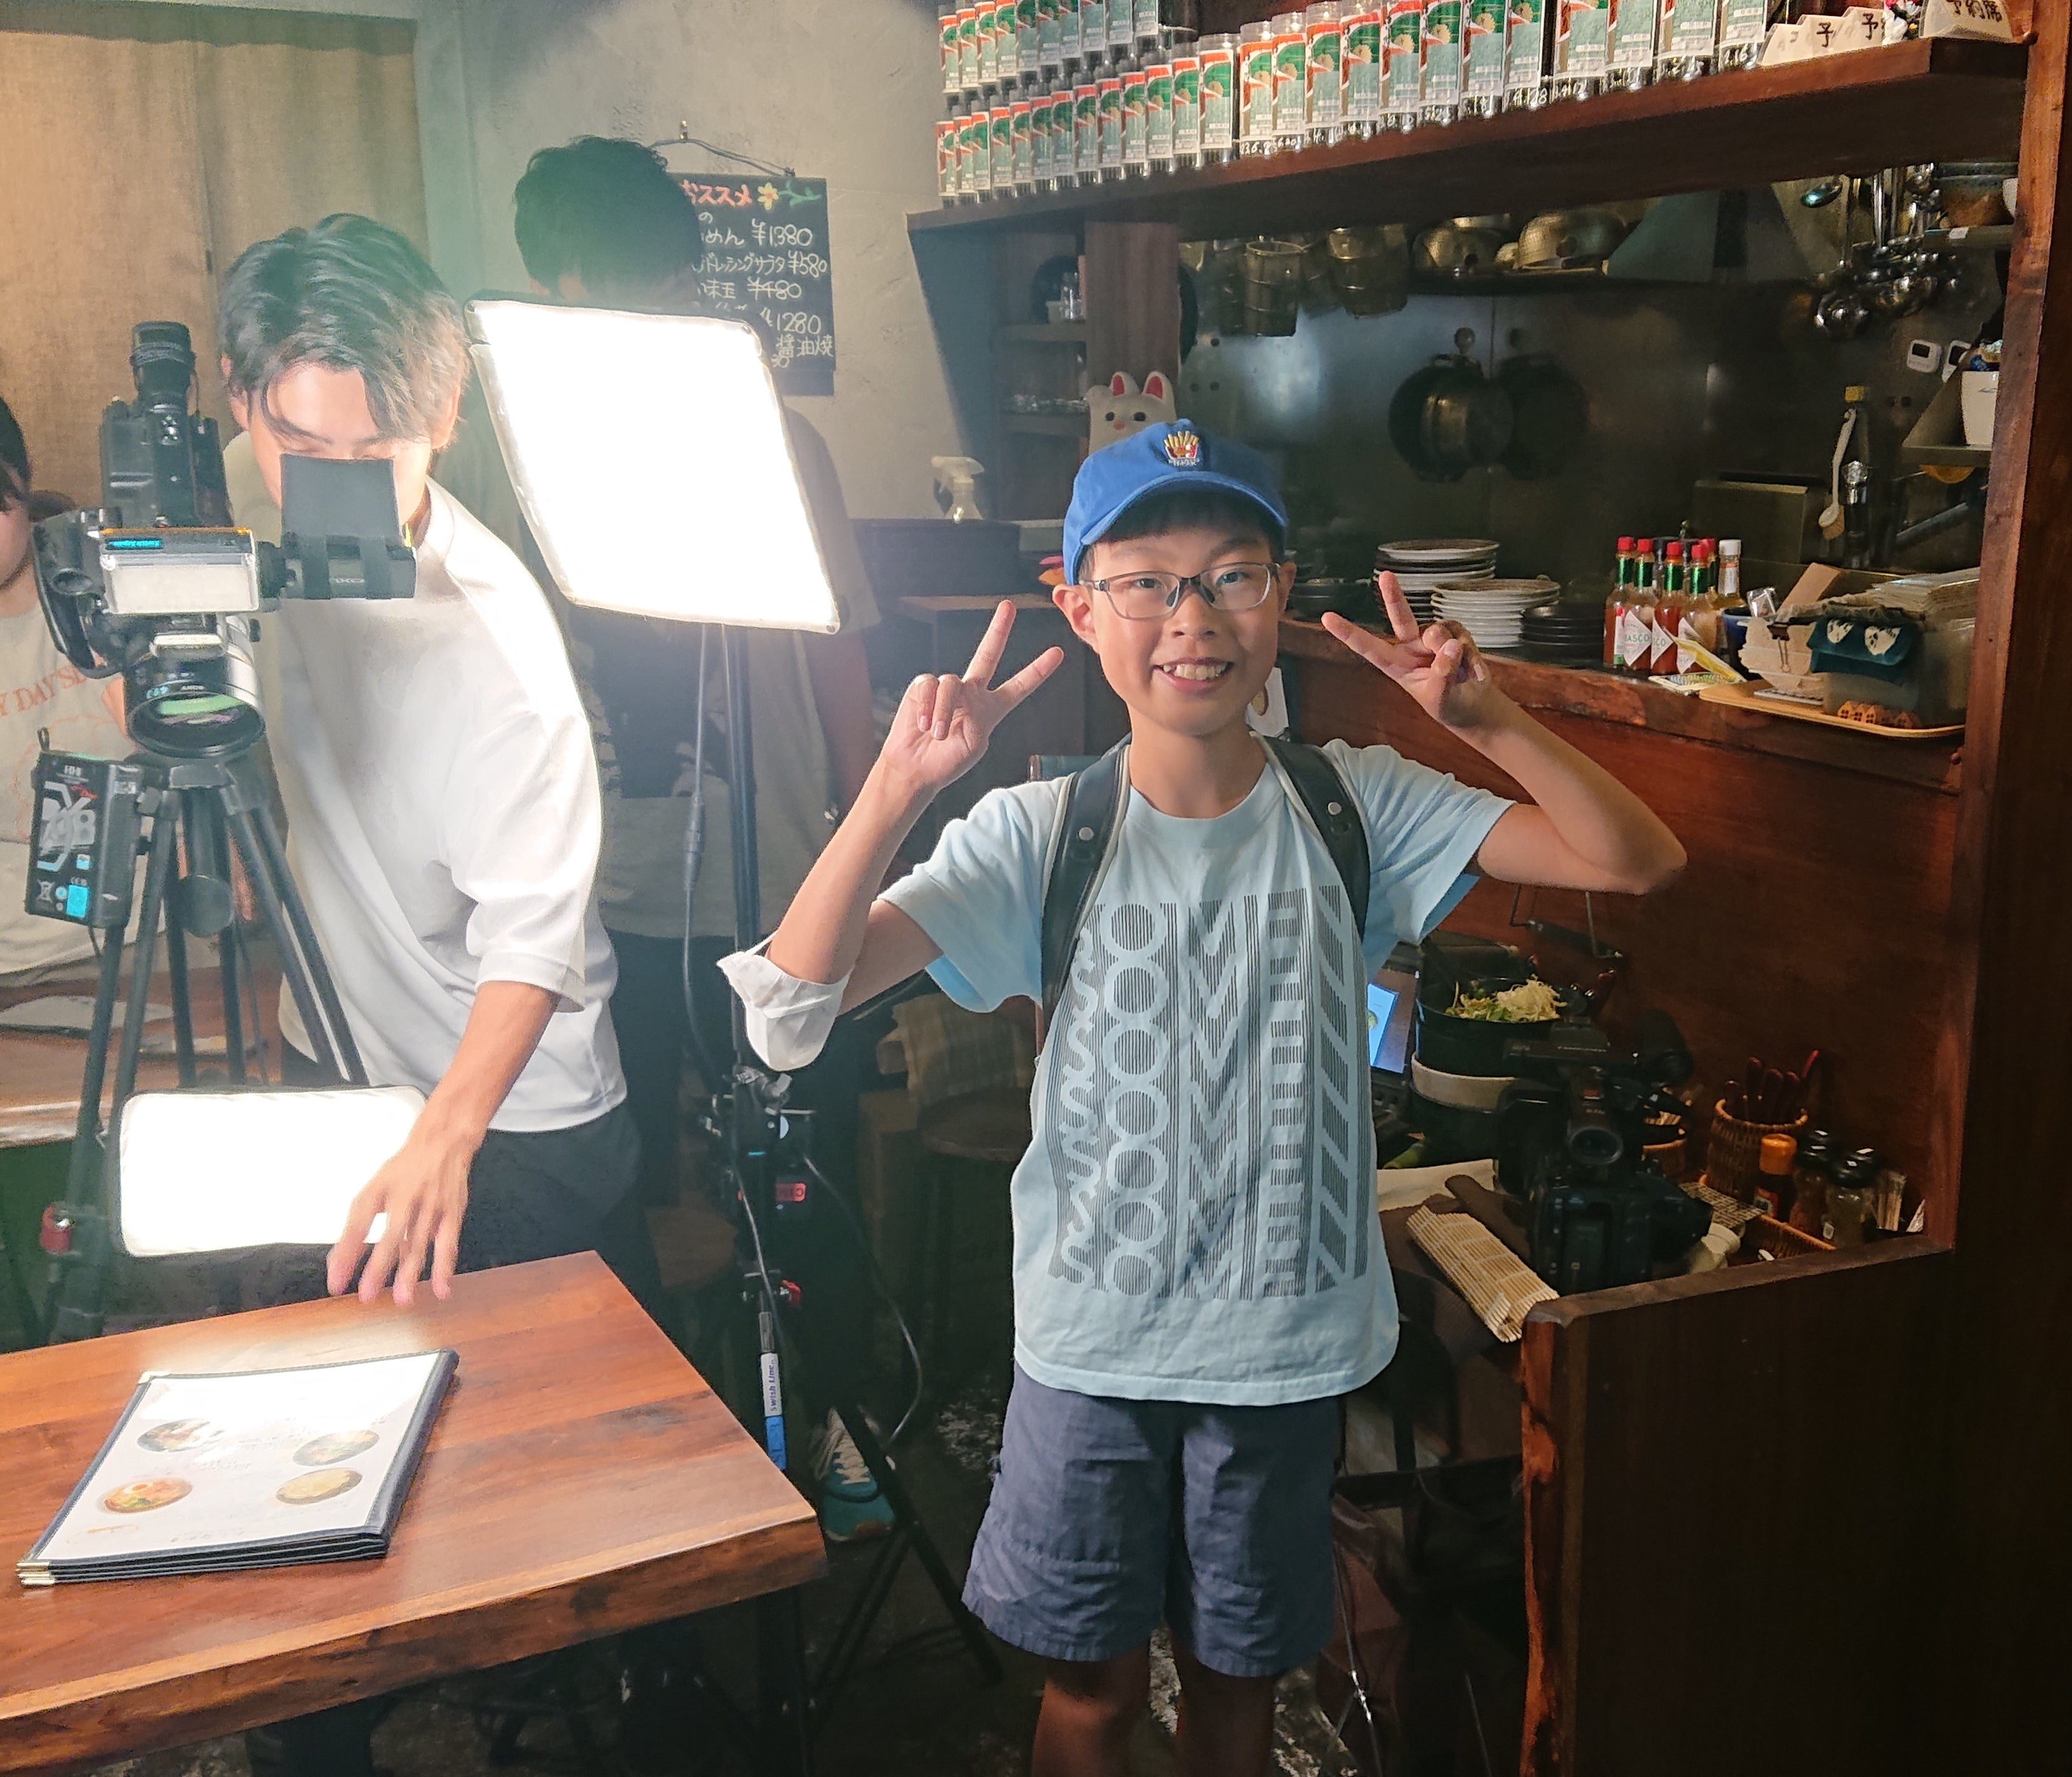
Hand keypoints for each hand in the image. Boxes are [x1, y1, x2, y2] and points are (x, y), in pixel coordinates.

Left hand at [326, 1124, 476, 1305]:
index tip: (335, 1282)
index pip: (358, 1224)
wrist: (443, 1143)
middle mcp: (407, 1197)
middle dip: (378, 1267)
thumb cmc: (404, 1172)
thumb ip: (356, 1227)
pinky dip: (445, 1268)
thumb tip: (337, 1263)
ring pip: (420, 1243)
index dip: (345, 1254)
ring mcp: (432, 1206)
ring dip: (410, 1272)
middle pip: (391, 1236)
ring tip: (402, 1299)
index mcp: (380, 1190)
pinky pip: (448, 1244)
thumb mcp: (374, 1191)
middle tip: (366, 1295)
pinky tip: (441, 1289)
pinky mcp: (452, 1214)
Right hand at [880, 600, 1063, 799]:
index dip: (1037, 671)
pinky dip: (927, 707)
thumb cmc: (947, 761)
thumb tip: (958, 693)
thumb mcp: (974, 744)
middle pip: (988, 655)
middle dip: (998, 630)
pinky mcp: (923, 687)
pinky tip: (924, 724)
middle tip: (1009, 606)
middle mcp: (972, 693)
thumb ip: (975, 715)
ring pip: (951, 683)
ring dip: (944, 711)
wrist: (916, 768)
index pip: (1019, 686)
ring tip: (937, 733)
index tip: (1057, 654)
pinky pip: (929, 686)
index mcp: (991, 708)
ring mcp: (948, 688)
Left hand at [1323, 572, 1505, 732]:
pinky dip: (1472, 656)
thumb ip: (1442, 674)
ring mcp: (1432, 638)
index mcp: (1395, 664)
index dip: (1348, 633)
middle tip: (1385, 576)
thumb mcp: (1440, 697)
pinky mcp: (1454, 633)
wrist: (1471, 706)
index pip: (1368, 647)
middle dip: (1393, 596)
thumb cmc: (1446, 704)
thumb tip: (1450, 645)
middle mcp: (1410, 646)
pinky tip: (1476, 674)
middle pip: (1401, 618)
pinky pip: (1461, 636)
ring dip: (1453, 655)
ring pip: (1438, 633)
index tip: (1327, 618)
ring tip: (1462, 677)